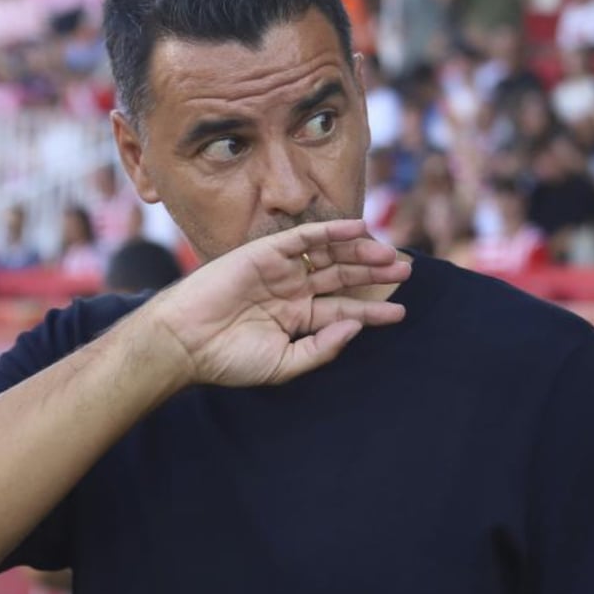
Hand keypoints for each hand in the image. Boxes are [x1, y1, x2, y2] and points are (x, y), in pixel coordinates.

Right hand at [142, 220, 409, 386]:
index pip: (343, 309)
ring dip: (360, 252)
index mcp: (296, 318)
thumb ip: (321, 348)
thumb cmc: (228, 359)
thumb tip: (355, 327)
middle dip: (374, 274)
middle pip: (341, 277)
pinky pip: (303, 238)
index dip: (372, 311)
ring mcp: (279, 270)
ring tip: (391, 255)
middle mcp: (291, 291)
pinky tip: (359, 229)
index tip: (400, 312)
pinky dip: (331, 230)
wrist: (185, 341)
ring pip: (328, 255)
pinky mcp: (265, 252)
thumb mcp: (283, 363)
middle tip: (407, 271)